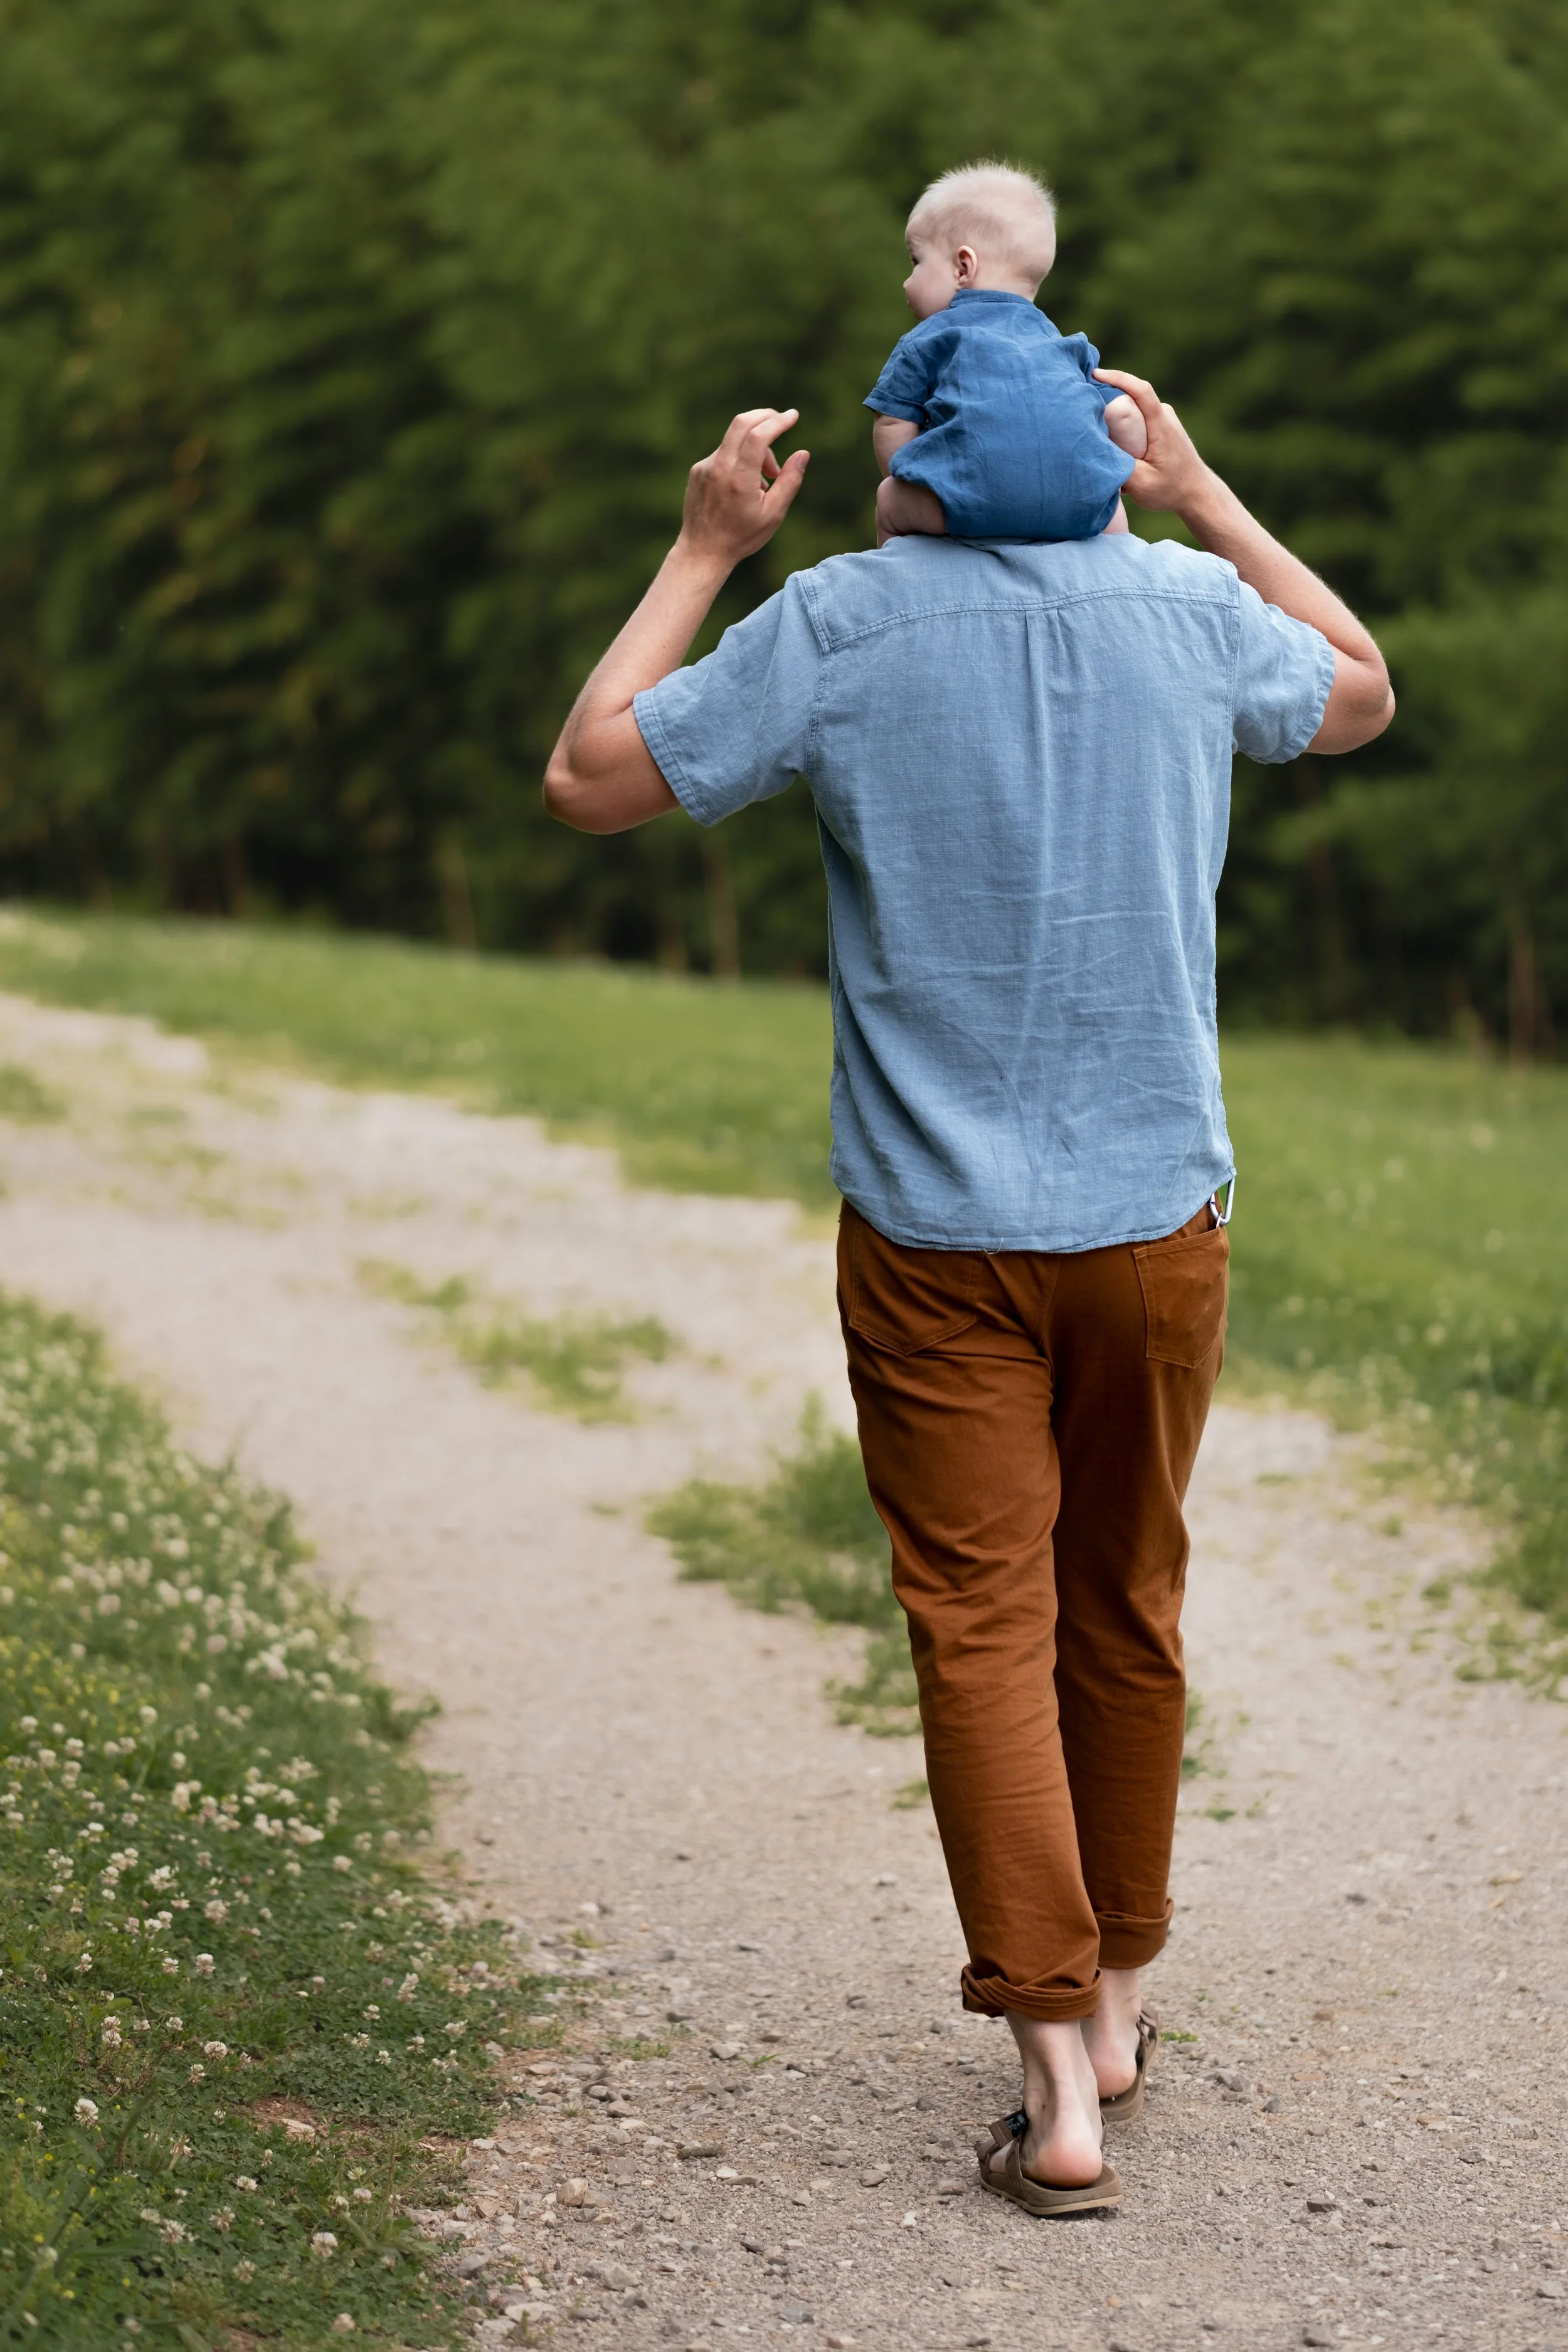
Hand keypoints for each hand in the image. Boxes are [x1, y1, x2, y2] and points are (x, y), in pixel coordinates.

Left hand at [678, 407, 809, 569]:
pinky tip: (745, 484)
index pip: (758, 436)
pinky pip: (723, 453)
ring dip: (755, 446)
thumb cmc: (741, 537)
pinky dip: (740, 457)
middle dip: (765, 417)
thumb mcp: (773, 514)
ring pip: (734, 439)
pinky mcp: (697, 470)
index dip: (778, 421)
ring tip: (767, 477)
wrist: (702, 552)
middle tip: (782, 422)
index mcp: (739, 479)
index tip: (793, 416)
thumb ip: (790, 481)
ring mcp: (704, 467)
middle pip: (741, 423)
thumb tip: (802, 454)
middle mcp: (718, 468)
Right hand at [1092, 370, 1210, 517]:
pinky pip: (1138, 418)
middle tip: (1086, 406)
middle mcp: (1165, 416)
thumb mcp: (1141, 484)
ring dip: (1115, 415)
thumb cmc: (1172, 490)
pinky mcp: (1161, 428)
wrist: (1197, 494)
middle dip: (1109, 396)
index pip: (1141, 390)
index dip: (1118, 378)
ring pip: (1134, 409)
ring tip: (1097, 429)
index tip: (1096, 374)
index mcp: (1161, 425)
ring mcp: (1164, 420)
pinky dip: (1123, 425)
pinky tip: (1114, 443)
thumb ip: (1118, 466)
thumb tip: (1096, 451)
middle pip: (1133, 396)